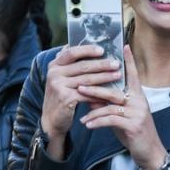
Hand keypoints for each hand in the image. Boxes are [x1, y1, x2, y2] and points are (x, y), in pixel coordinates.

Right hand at [40, 44, 122, 158]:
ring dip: (105, 77)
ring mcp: (58, 86)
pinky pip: (87, 94)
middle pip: (83, 66)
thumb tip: (93, 52)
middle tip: (116, 63)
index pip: (72, 52)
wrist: (51, 120)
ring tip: (118, 75)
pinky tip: (110, 94)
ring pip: (87, 79)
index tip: (103, 50)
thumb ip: (72, 66)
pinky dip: (100, 94)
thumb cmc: (61, 96)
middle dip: (102, 64)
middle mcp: (54, 73)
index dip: (87, 50)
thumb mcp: (62, 79)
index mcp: (54, 65)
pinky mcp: (65, 98)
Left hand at [79, 46, 167, 169]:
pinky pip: (111, 120)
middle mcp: (139, 101)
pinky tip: (88, 124)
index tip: (124, 46)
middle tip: (79, 86)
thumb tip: (91, 97)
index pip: (133, 75)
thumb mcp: (120, 116)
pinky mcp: (134, 125)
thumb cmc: (133, 131)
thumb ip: (108, 105)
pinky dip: (97, 121)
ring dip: (94, 108)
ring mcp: (138, 113)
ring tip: (81, 111)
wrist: (149, 151)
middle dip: (95, 88)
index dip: (129, 61)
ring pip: (111, 105)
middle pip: (114, 90)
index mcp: (138, 96)